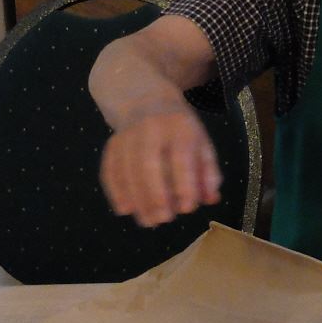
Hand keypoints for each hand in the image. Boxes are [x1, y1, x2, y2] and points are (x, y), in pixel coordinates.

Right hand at [100, 106, 221, 226]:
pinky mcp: (112, 144)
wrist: (148, 101)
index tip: (187, 208)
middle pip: (149, 165)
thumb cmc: (181, 130)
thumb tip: (211, 200)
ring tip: (148, 221)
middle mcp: (151, 129)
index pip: (181, 159)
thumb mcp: (202, 144)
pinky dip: (116, 191)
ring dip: (136, 199)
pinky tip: (125, 209)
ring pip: (127, 170)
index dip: (184, 185)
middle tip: (164, 220)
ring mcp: (128, 136)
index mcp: (180, 128)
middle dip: (156, 195)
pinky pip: (110, 170)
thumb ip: (208, 172)